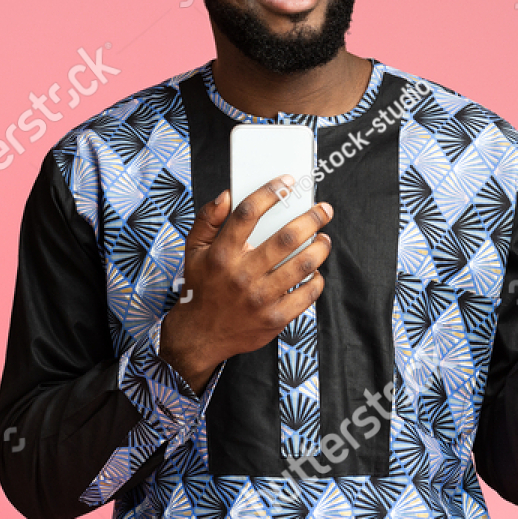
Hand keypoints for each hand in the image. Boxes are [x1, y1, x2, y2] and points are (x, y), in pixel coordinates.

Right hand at [159, 175, 334, 392]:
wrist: (200, 336)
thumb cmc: (202, 287)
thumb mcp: (193, 251)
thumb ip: (208, 220)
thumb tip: (227, 195)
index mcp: (222, 254)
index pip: (247, 214)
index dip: (269, 193)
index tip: (286, 182)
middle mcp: (242, 274)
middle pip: (286, 238)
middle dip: (311, 219)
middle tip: (323, 210)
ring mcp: (260, 298)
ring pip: (302, 265)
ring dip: (320, 247)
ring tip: (324, 238)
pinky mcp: (275, 318)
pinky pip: (307, 294)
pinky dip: (317, 280)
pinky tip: (315, 271)